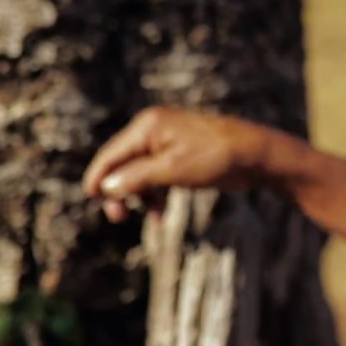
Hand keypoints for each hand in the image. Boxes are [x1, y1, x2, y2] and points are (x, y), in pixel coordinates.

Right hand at [81, 107, 271, 221]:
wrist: (255, 154)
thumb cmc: (214, 157)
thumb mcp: (171, 170)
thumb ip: (136, 178)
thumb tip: (106, 187)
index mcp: (146, 126)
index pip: (111, 154)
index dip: (98, 177)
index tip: (90, 199)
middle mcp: (153, 130)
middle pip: (122, 163)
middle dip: (119, 191)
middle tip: (118, 218)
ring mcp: (168, 141)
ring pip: (139, 172)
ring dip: (139, 196)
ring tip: (149, 219)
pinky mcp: (181, 154)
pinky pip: (157, 175)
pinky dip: (155, 193)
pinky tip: (158, 216)